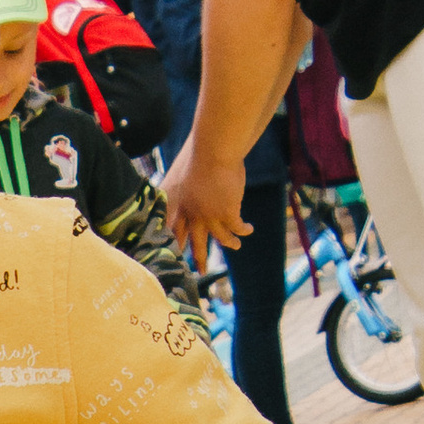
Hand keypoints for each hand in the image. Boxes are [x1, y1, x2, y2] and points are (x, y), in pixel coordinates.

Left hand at [162, 135, 247, 268]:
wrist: (213, 151)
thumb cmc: (198, 154)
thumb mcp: (183, 170)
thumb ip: (185, 184)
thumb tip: (186, 186)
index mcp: (180, 204)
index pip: (175, 230)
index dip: (177, 243)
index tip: (176, 255)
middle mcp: (193, 215)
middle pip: (195, 242)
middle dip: (199, 258)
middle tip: (201, 271)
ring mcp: (210, 217)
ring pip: (221, 238)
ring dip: (230, 243)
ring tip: (236, 246)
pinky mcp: (228, 214)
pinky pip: (238, 229)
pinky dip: (244, 230)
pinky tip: (249, 230)